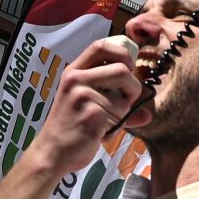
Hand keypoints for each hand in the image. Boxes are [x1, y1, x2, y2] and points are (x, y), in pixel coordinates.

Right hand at [22, 39, 148, 179]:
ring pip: (126, 97)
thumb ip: (111, 96)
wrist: (51, 153)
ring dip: (125, 111)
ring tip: (108, 121)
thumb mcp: (82, 102)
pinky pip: (121, 116)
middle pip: (122, 69)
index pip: (101, 46)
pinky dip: (117, 127)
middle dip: (133, 87)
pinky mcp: (92, 115)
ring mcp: (83, 96)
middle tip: (126, 102)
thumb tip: (148, 112)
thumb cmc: (69, 127)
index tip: (128, 68)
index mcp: (73, 71)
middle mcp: (76, 79)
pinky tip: (101, 133)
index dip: (122, 53)